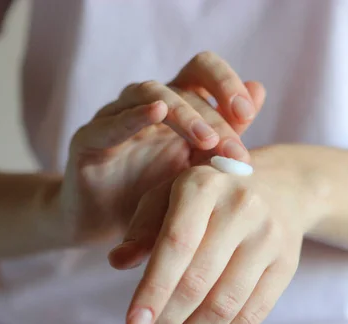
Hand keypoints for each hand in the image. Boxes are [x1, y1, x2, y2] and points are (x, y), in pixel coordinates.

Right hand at [56, 58, 264, 243]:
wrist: (110, 229)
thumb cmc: (158, 196)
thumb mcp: (200, 168)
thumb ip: (227, 132)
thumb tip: (258, 89)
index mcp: (177, 106)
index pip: (202, 70)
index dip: (226, 82)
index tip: (247, 114)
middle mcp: (146, 105)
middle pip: (183, 84)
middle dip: (215, 115)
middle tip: (234, 151)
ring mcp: (115, 118)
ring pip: (150, 94)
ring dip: (184, 114)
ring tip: (207, 140)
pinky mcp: (88, 140)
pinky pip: (110, 122)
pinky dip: (133, 116)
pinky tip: (156, 113)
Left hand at [108, 151, 305, 323]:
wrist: (280, 187)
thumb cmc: (210, 196)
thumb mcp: (170, 194)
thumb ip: (142, 227)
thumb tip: (117, 261)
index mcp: (203, 186)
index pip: (176, 244)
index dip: (154, 290)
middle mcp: (240, 208)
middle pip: (198, 283)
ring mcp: (268, 238)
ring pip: (225, 306)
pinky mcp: (286, 266)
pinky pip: (253, 316)